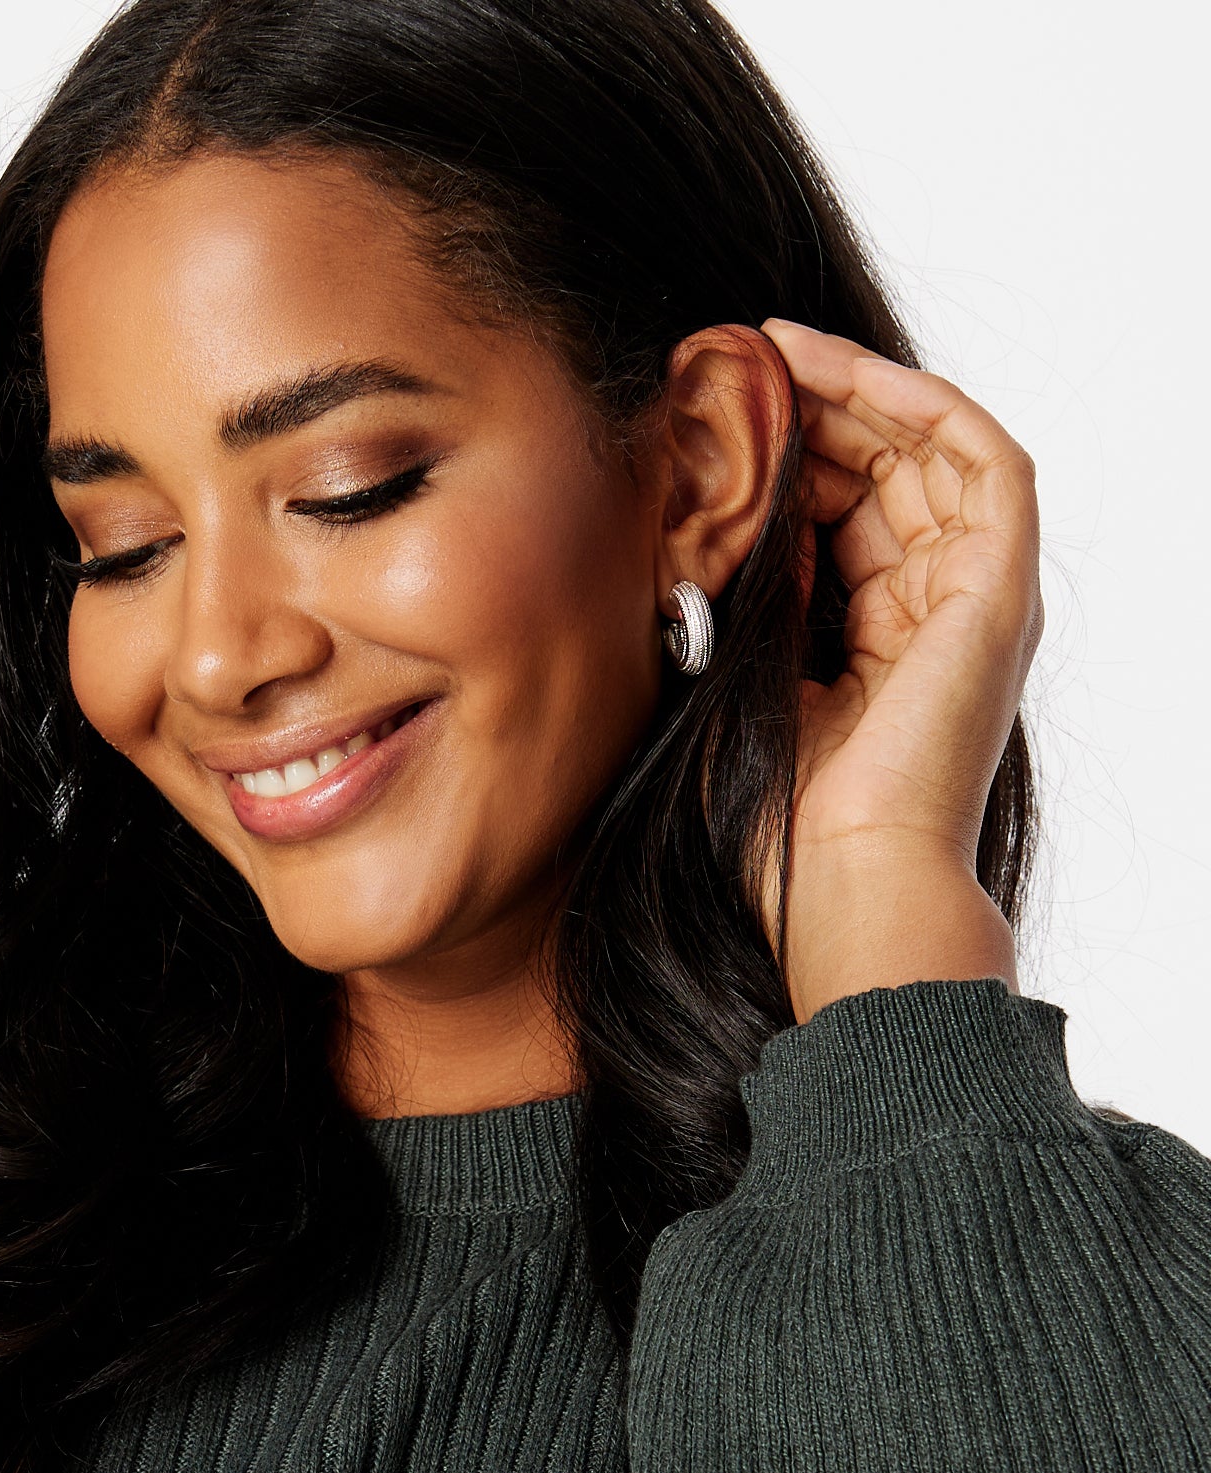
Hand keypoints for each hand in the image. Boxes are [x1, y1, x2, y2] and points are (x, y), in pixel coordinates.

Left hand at [760, 319, 1039, 1021]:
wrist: (843, 885)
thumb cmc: (780, 830)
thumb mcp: (740, 684)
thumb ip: (745, 596)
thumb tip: (710, 507)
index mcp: (881, 643)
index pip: (842, 513)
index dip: (784, 453)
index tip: (707, 412)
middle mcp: (937, 614)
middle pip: (887, 469)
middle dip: (814, 407)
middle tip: (734, 361)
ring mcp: (976, 599)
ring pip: (931, 449)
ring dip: (855, 389)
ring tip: (773, 351)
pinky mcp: (1000, 589)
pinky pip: (982, 458)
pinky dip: (916, 403)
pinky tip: (836, 374)